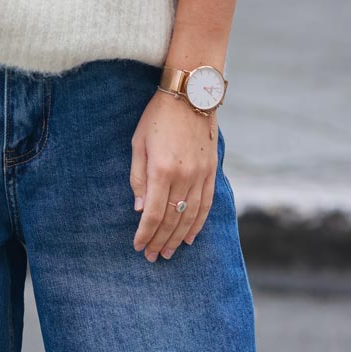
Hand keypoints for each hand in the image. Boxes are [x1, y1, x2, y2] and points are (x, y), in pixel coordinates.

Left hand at [129, 89, 217, 261]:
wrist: (190, 95)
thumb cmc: (157, 116)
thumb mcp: (138, 143)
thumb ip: (138, 177)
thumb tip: (139, 209)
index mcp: (161, 170)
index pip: (152, 213)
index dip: (145, 233)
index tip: (138, 247)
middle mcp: (183, 177)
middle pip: (171, 220)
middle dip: (160, 241)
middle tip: (152, 256)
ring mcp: (201, 175)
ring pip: (190, 217)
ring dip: (179, 238)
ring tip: (169, 252)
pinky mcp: (211, 171)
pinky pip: (206, 205)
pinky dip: (198, 224)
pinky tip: (191, 237)